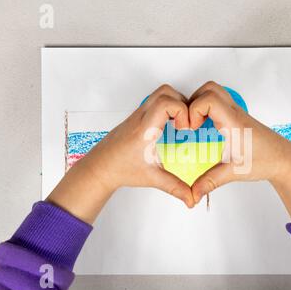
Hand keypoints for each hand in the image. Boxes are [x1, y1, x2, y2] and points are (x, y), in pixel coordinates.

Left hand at [47, 84, 194, 223]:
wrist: (99, 168)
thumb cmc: (119, 170)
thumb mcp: (152, 179)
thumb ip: (175, 188)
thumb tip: (191, 198)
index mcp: (145, 130)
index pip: (166, 103)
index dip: (182, 111)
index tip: (185, 128)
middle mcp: (140, 118)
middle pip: (165, 91)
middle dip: (182, 102)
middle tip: (185, 122)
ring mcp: (137, 115)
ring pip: (159, 93)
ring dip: (174, 102)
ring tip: (179, 122)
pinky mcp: (136, 117)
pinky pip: (154, 101)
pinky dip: (166, 108)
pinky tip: (169, 125)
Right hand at [189, 81, 290, 219]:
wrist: (285, 159)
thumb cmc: (267, 161)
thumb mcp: (235, 172)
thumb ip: (211, 181)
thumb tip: (193, 192)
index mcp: (234, 122)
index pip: (209, 100)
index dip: (193, 110)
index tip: (191, 128)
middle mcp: (235, 113)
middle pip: (209, 89)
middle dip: (193, 102)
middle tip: (190, 123)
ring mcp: (236, 113)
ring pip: (214, 91)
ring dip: (200, 102)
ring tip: (195, 123)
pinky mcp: (237, 117)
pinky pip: (219, 102)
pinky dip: (207, 109)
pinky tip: (206, 127)